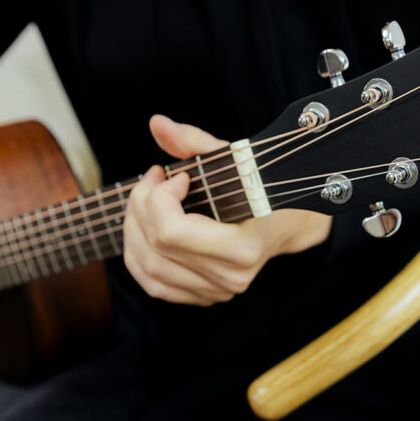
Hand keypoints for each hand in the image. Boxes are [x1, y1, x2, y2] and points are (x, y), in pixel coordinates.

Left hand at [123, 115, 331, 305]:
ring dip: (133, 228)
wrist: (286, 224)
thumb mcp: (234, 159)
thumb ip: (194, 141)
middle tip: (152, 179)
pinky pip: (151, 284)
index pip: (171, 232)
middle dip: (141, 205)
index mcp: (242, 249)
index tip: (175, 176)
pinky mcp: (203, 297)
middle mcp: (229, 278)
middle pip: (155, 246)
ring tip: (143, 200)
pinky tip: (143, 229)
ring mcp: (215, 292)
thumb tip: (156, 123)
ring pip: (146, 266)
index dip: (159, 198)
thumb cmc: (260, 188)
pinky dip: (137, 255)